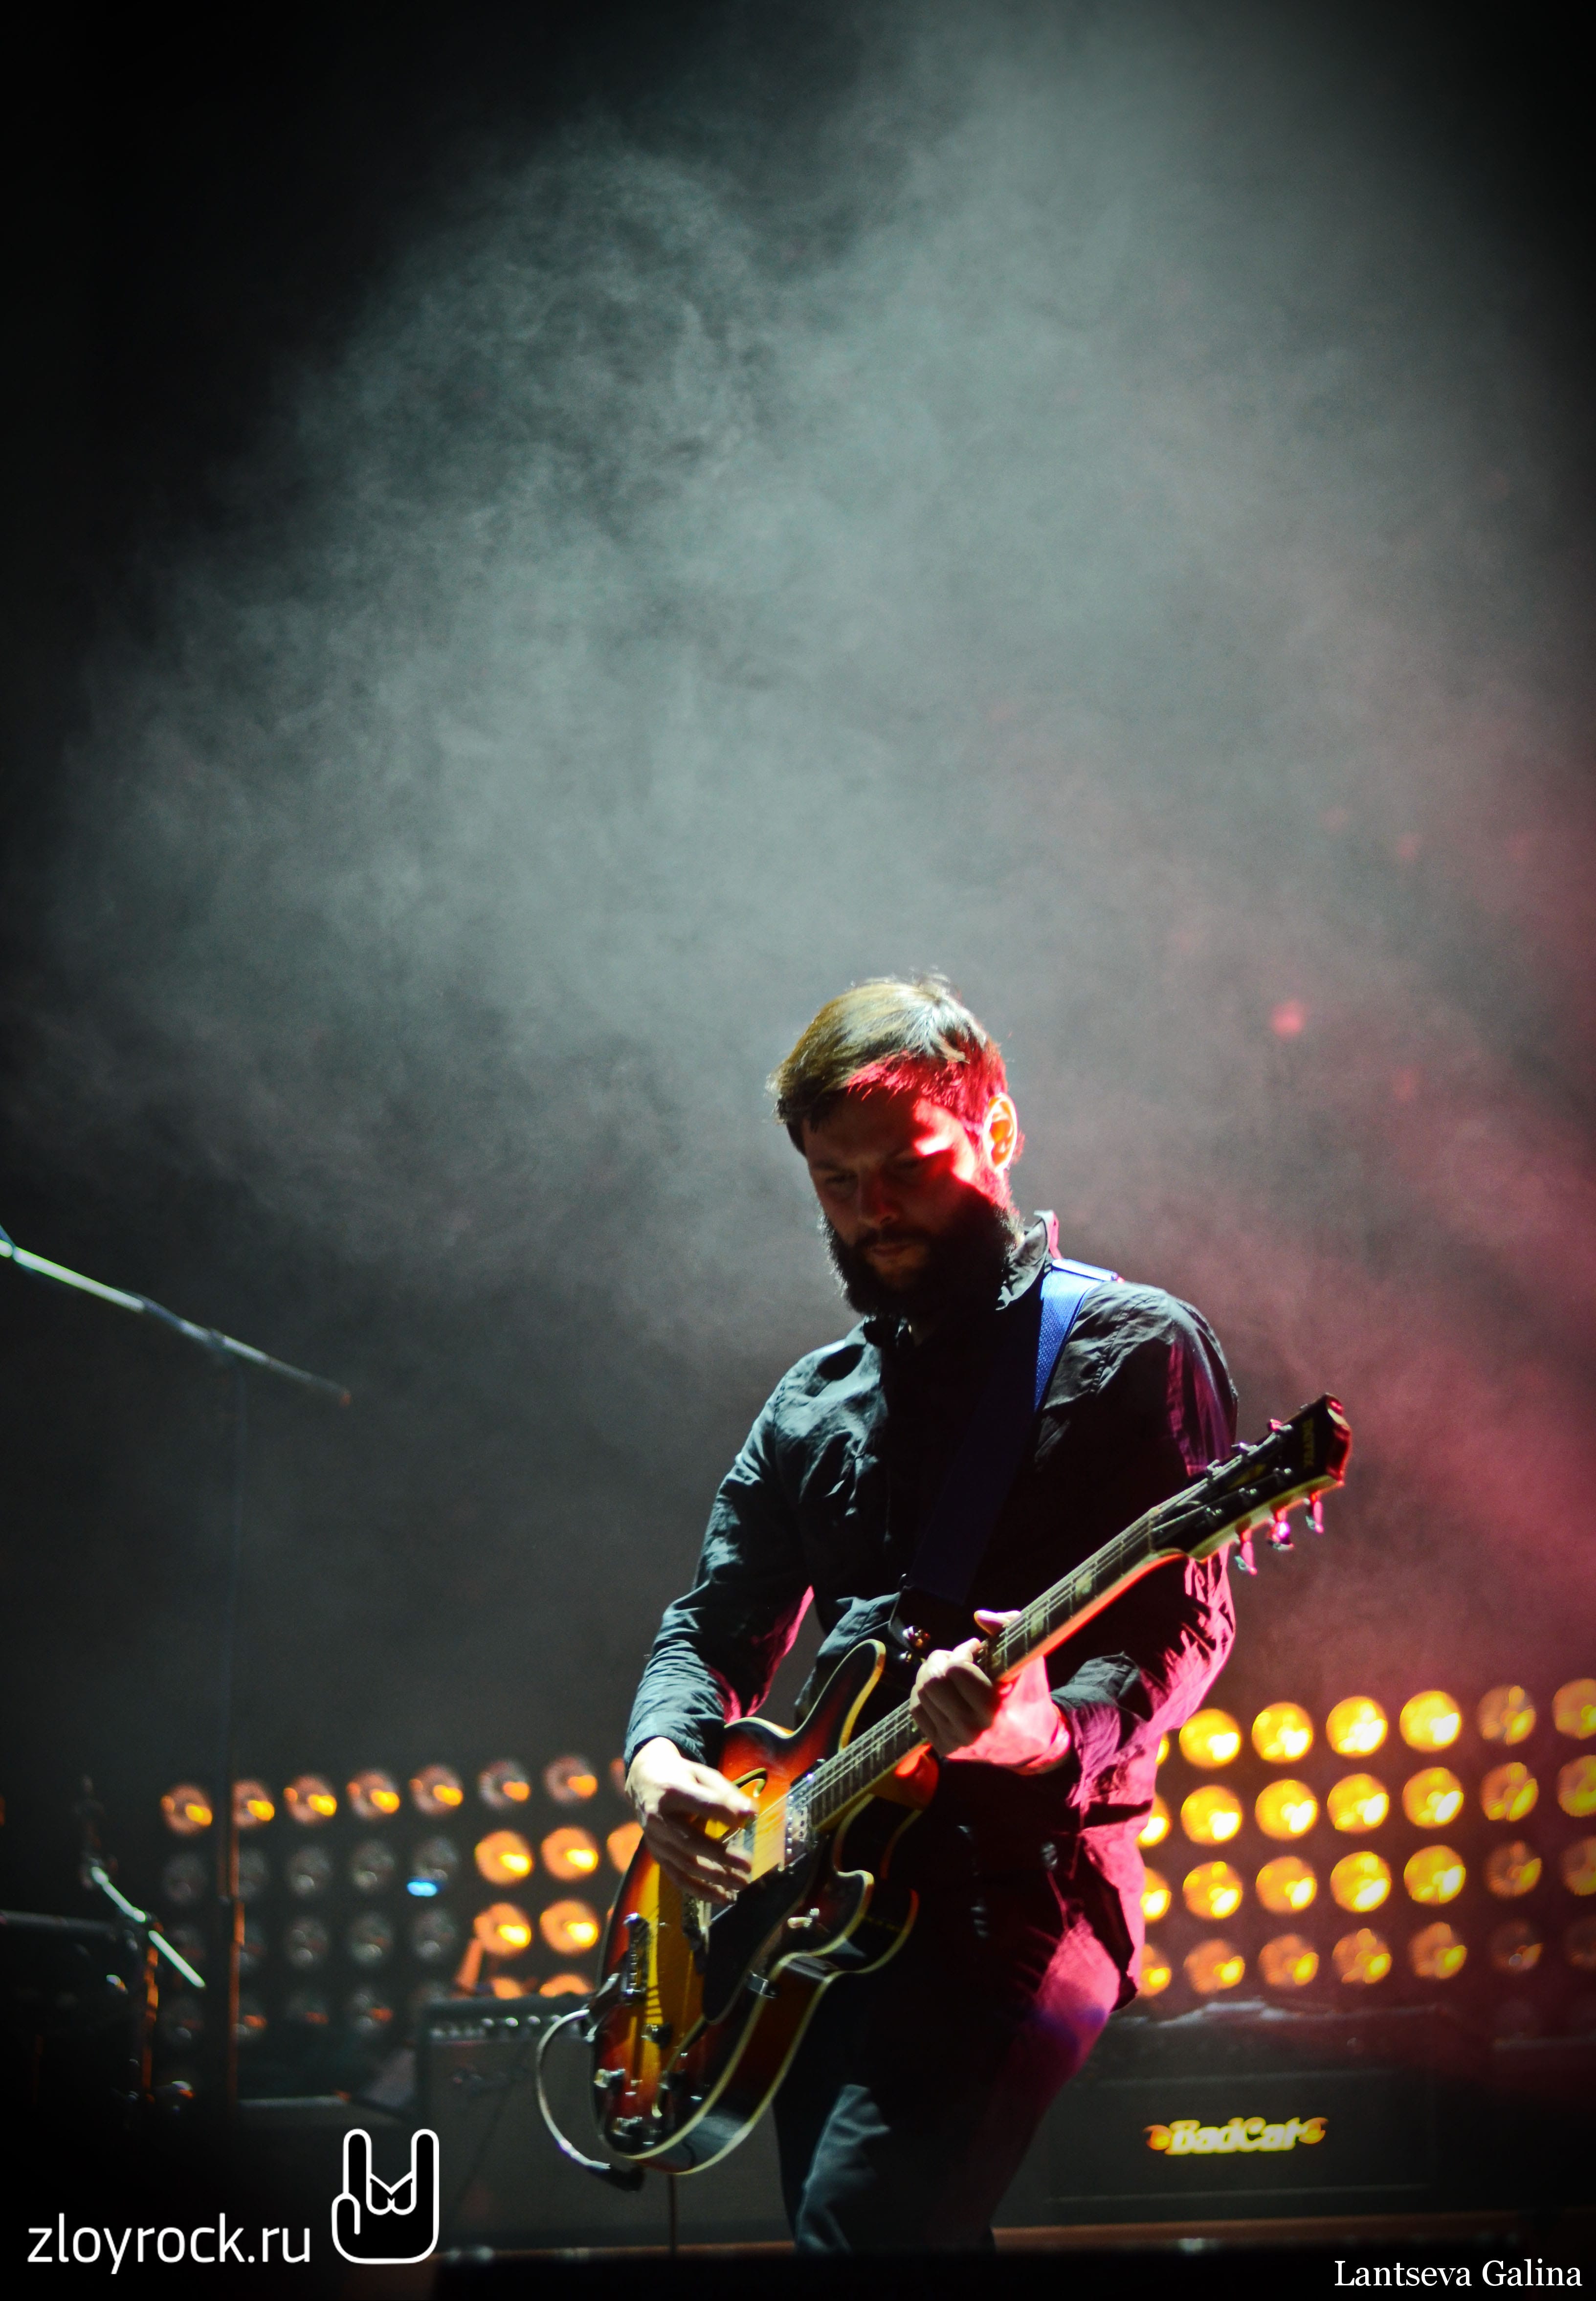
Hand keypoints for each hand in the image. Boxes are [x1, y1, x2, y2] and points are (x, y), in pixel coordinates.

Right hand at [625, 1738, 755, 1903]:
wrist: (645, 1782)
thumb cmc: (681, 1776)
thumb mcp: (702, 1775)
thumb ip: (725, 1793)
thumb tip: (749, 1814)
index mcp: (671, 1791)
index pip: (700, 1804)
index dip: (723, 1813)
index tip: (745, 1821)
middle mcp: (658, 1818)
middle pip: (691, 1841)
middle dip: (721, 1855)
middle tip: (748, 1864)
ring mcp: (655, 1840)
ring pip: (684, 1864)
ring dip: (714, 1877)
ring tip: (740, 1883)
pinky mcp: (657, 1855)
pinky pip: (676, 1877)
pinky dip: (699, 1890)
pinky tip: (721, 1897)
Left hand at [909, 1610, 1072, 1773]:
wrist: (1032, 1745)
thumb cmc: (1030, 1697)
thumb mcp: (1029, 1662)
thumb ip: (1009, 1629)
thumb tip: (979, 1615)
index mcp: (992, 1708)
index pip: (956, 1669)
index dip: (962, 1651)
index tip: (975, 1649)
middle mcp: (970, 1728)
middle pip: (933, 1681)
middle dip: (941, 1660)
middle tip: (956, 1657)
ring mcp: (955, 1740)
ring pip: (921, 1694)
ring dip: (931, 1674)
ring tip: (949, 1671)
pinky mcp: (944, 1747)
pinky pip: (917, 1711)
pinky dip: (923, 1693)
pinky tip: (941, 1688)